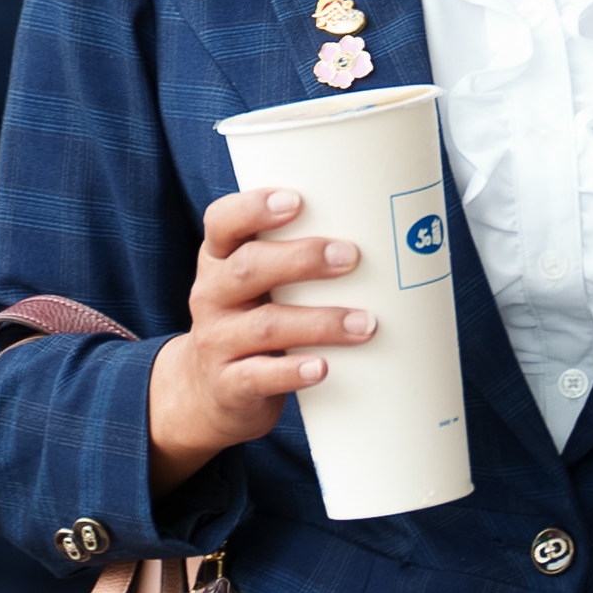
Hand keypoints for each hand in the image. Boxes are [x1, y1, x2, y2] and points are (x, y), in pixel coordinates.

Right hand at [145, 189, 370, 491]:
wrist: (212, 392)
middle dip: (303, 259)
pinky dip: (293, 372)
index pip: (222, 222)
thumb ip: (293, 258)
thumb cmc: (251, 320)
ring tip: (365, 323)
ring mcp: (216, 341)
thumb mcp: (256, 283)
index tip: (297, 200)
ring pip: (266, 326)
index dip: (254, 208)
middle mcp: (211, 295)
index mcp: (219, 259)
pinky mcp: (228, 385)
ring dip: (321, 322)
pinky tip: (323, 368)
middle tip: (351, 256)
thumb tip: (381, 232)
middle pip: (249, 268)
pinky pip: (259, 377)